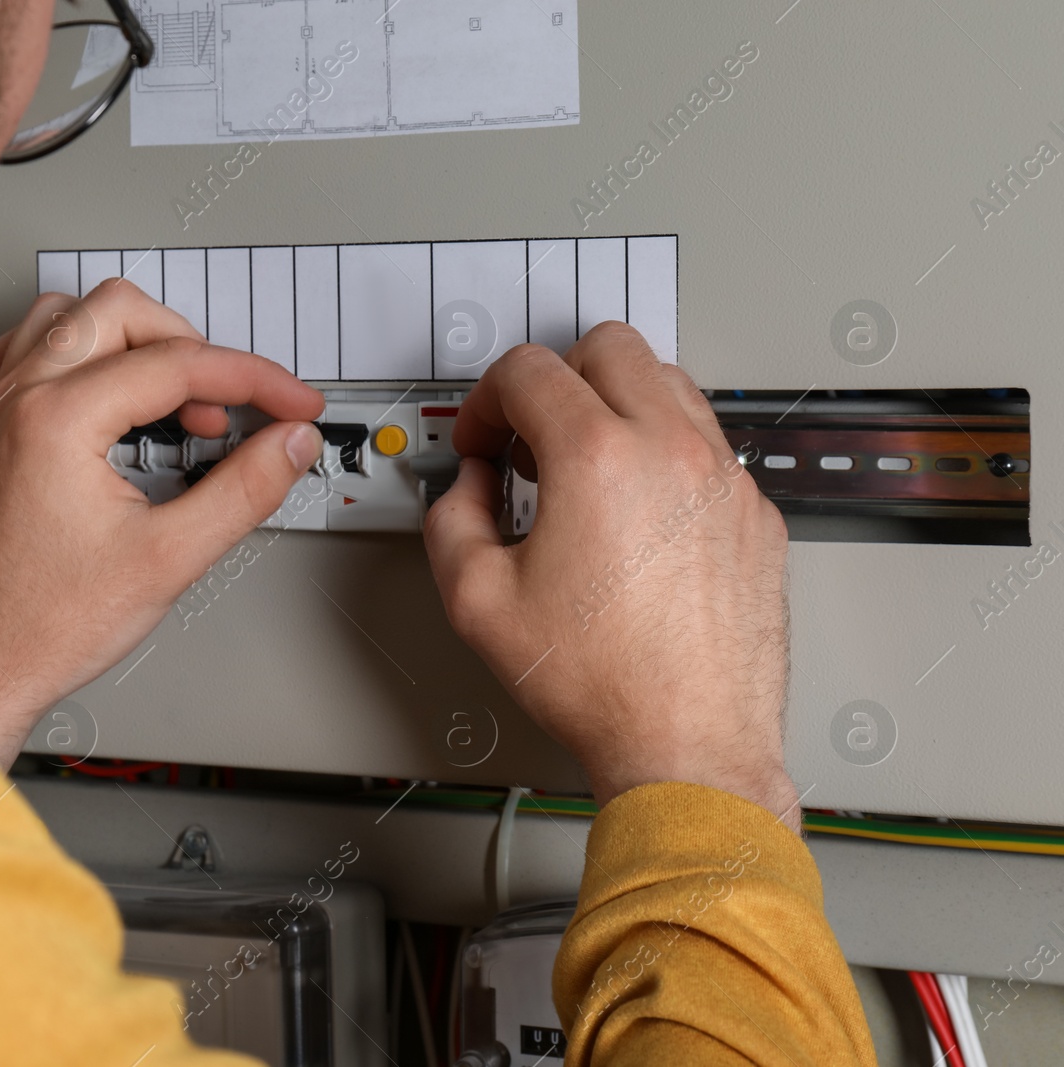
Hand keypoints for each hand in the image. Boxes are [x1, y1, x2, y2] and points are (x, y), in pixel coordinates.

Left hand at [0, 281, 324, 765]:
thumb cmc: (49, 624)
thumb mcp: (171, 558)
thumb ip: (244, 490)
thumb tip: (288, 443)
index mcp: (57, 419)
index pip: (178, 364)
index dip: (254, 380)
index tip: (292, 404)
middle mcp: (17, 399)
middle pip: (121, 311)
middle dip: (192, 347)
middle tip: (232, 403)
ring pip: (67, 314)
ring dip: (131, 339)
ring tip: (173, 393)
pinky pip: (21, 350)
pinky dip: (69, 353)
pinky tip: (99, 389)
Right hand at [423, 322, 799, 829]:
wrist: (687, 742)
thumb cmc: (601, 684)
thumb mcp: (476, 601)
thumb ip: (452, 519)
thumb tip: (468, 491)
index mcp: (597, 457)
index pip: (529, 370)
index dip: (486, 400)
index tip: (482, 438)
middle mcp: (670, 450)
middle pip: (609, 347)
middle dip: (555, 377)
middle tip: (531, 433)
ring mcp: (723, 478)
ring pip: (669, 381)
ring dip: (614, 403)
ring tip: (585, 466)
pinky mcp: (755, 513)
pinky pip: (707, 444)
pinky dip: (664, 453)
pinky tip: (637, 510)